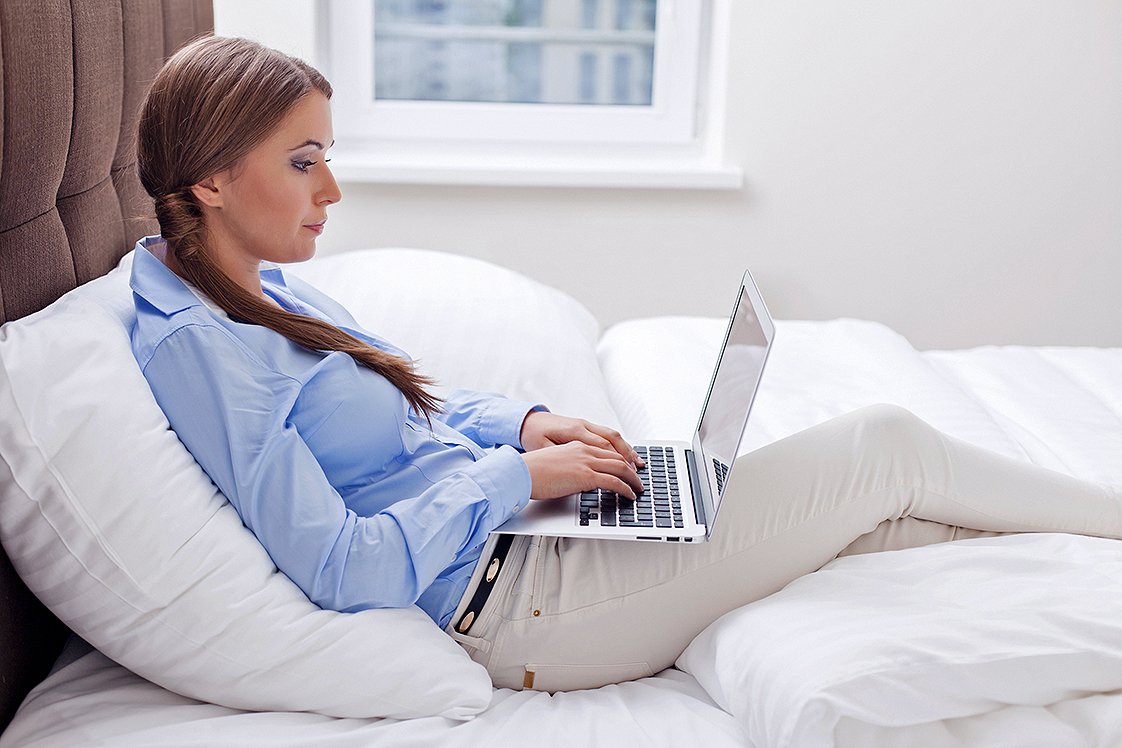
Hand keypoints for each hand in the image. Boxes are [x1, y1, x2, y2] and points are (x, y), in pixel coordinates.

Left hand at [520, 411, 644, 467]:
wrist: (528, 420)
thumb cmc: (533, 436)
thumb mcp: (543, 449)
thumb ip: (562, 459)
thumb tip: (577, 472)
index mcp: (574, 432)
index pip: (603, 447)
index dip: (617, 462)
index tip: (626, 477)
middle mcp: (583, 426)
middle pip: (613, 439)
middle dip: (628, 457)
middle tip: (638, 473)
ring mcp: (585, 424)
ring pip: (613, 434)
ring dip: (627, 449)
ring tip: (638, 464)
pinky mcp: (585, 426)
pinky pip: (607, 434)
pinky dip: (619, 444)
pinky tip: (625, 454)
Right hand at [521, 442, 644, 499]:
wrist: (522, 473)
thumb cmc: (533, 471)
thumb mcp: (556, 463)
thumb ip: (571, 466)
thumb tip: (578, 479)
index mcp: (577, 445)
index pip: (606, 449)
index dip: (621, 459)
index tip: (628, 467)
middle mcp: (584, 449)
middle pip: (617, 456)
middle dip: (631, 468)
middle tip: (638, 478)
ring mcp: (586, 461)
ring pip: (620, 467)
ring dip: (633, 479)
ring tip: (638, 488)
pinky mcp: (585, 475)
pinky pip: (614, 481)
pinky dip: (625, 489)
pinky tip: (629, 495)